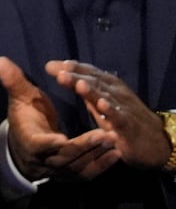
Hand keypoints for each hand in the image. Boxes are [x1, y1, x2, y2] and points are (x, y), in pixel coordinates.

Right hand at [0, 56, 116, 181]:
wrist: (24, 148)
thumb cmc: (25, 118)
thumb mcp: (19, 99)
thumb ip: (14, 82)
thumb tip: (0, 60)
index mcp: (29, 141)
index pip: (37, 145)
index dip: (49, 143)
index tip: (62, 138)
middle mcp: (44, 160)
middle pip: (64, 157)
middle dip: (84, 147)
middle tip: (105, 134)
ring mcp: (59, 170)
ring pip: (78, 167)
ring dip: (97, 154)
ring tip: (113, 139)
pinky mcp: (71, 175)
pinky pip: (87, 174)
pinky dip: (102, 165)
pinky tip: (116, 154)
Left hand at [46, 59, 170, 170]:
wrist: (154, 142)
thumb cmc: (122, 119)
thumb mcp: (100, 102)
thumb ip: (81, 88)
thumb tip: (57, 70)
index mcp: (108, 87)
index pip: (89, 74)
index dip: (73, 68)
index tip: (52, 65)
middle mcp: (116, 94)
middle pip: (94, 82)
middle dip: (77, 76)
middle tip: (58, 72)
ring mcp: (124, 109)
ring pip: (106, 97)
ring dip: (92, 90)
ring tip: (77, 84)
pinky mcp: (129, 126)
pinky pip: (120, 117)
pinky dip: (111, 111)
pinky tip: (102, 105)